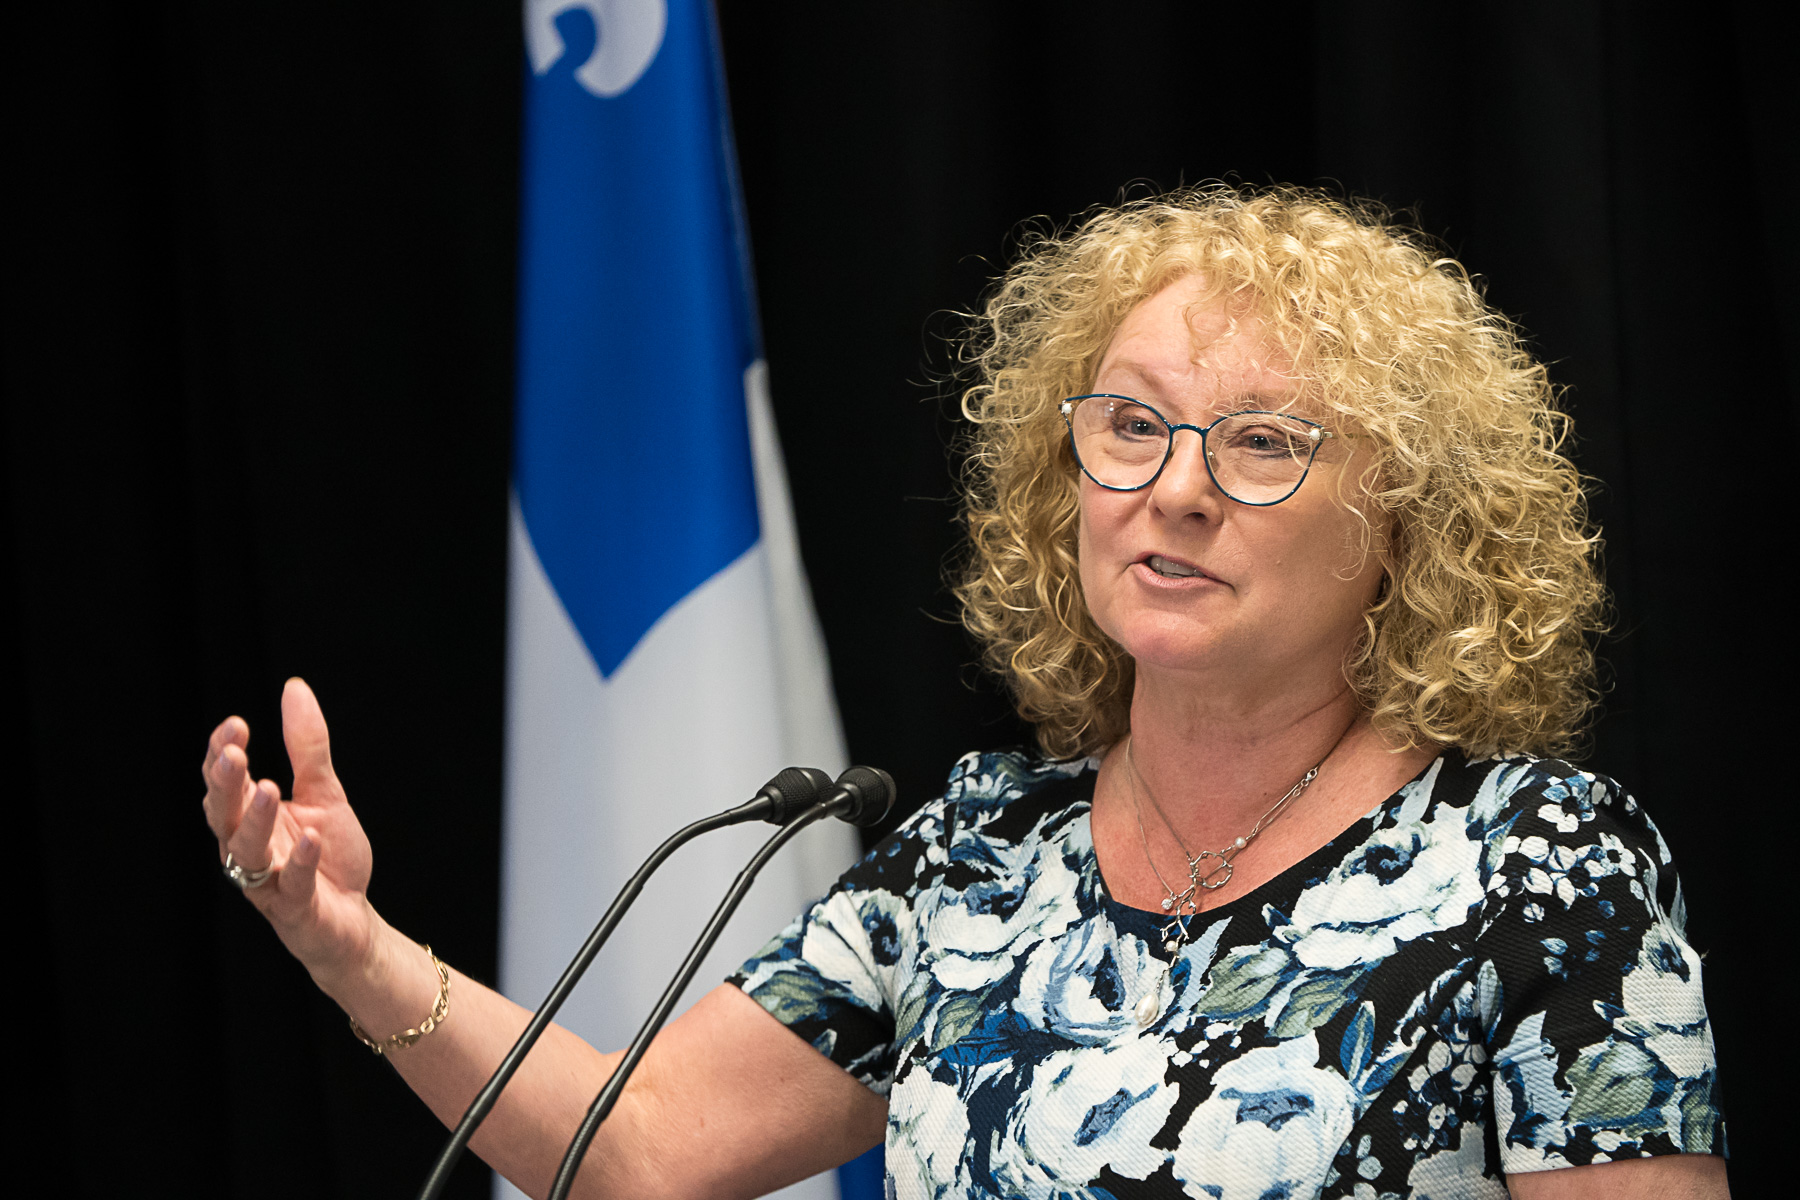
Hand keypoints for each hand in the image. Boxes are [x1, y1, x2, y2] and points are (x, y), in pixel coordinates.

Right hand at [202, 677, 377, 984]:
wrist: (352, 919)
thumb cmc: (327, 856)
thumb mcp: (324, 793)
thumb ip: (307, 747)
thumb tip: (293, 687)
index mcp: (249, 819)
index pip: (225, 784)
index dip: (223, 755)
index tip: (234, 724)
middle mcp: (248, 850)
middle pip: (224, 815)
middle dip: (225, 784)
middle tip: (232, 754)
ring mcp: (268, 882)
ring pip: (248, 852)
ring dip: (255, 820)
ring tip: (266, 787)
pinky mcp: (295, 910)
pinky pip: (291, 887)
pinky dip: (299, 863)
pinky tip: (309, 837)